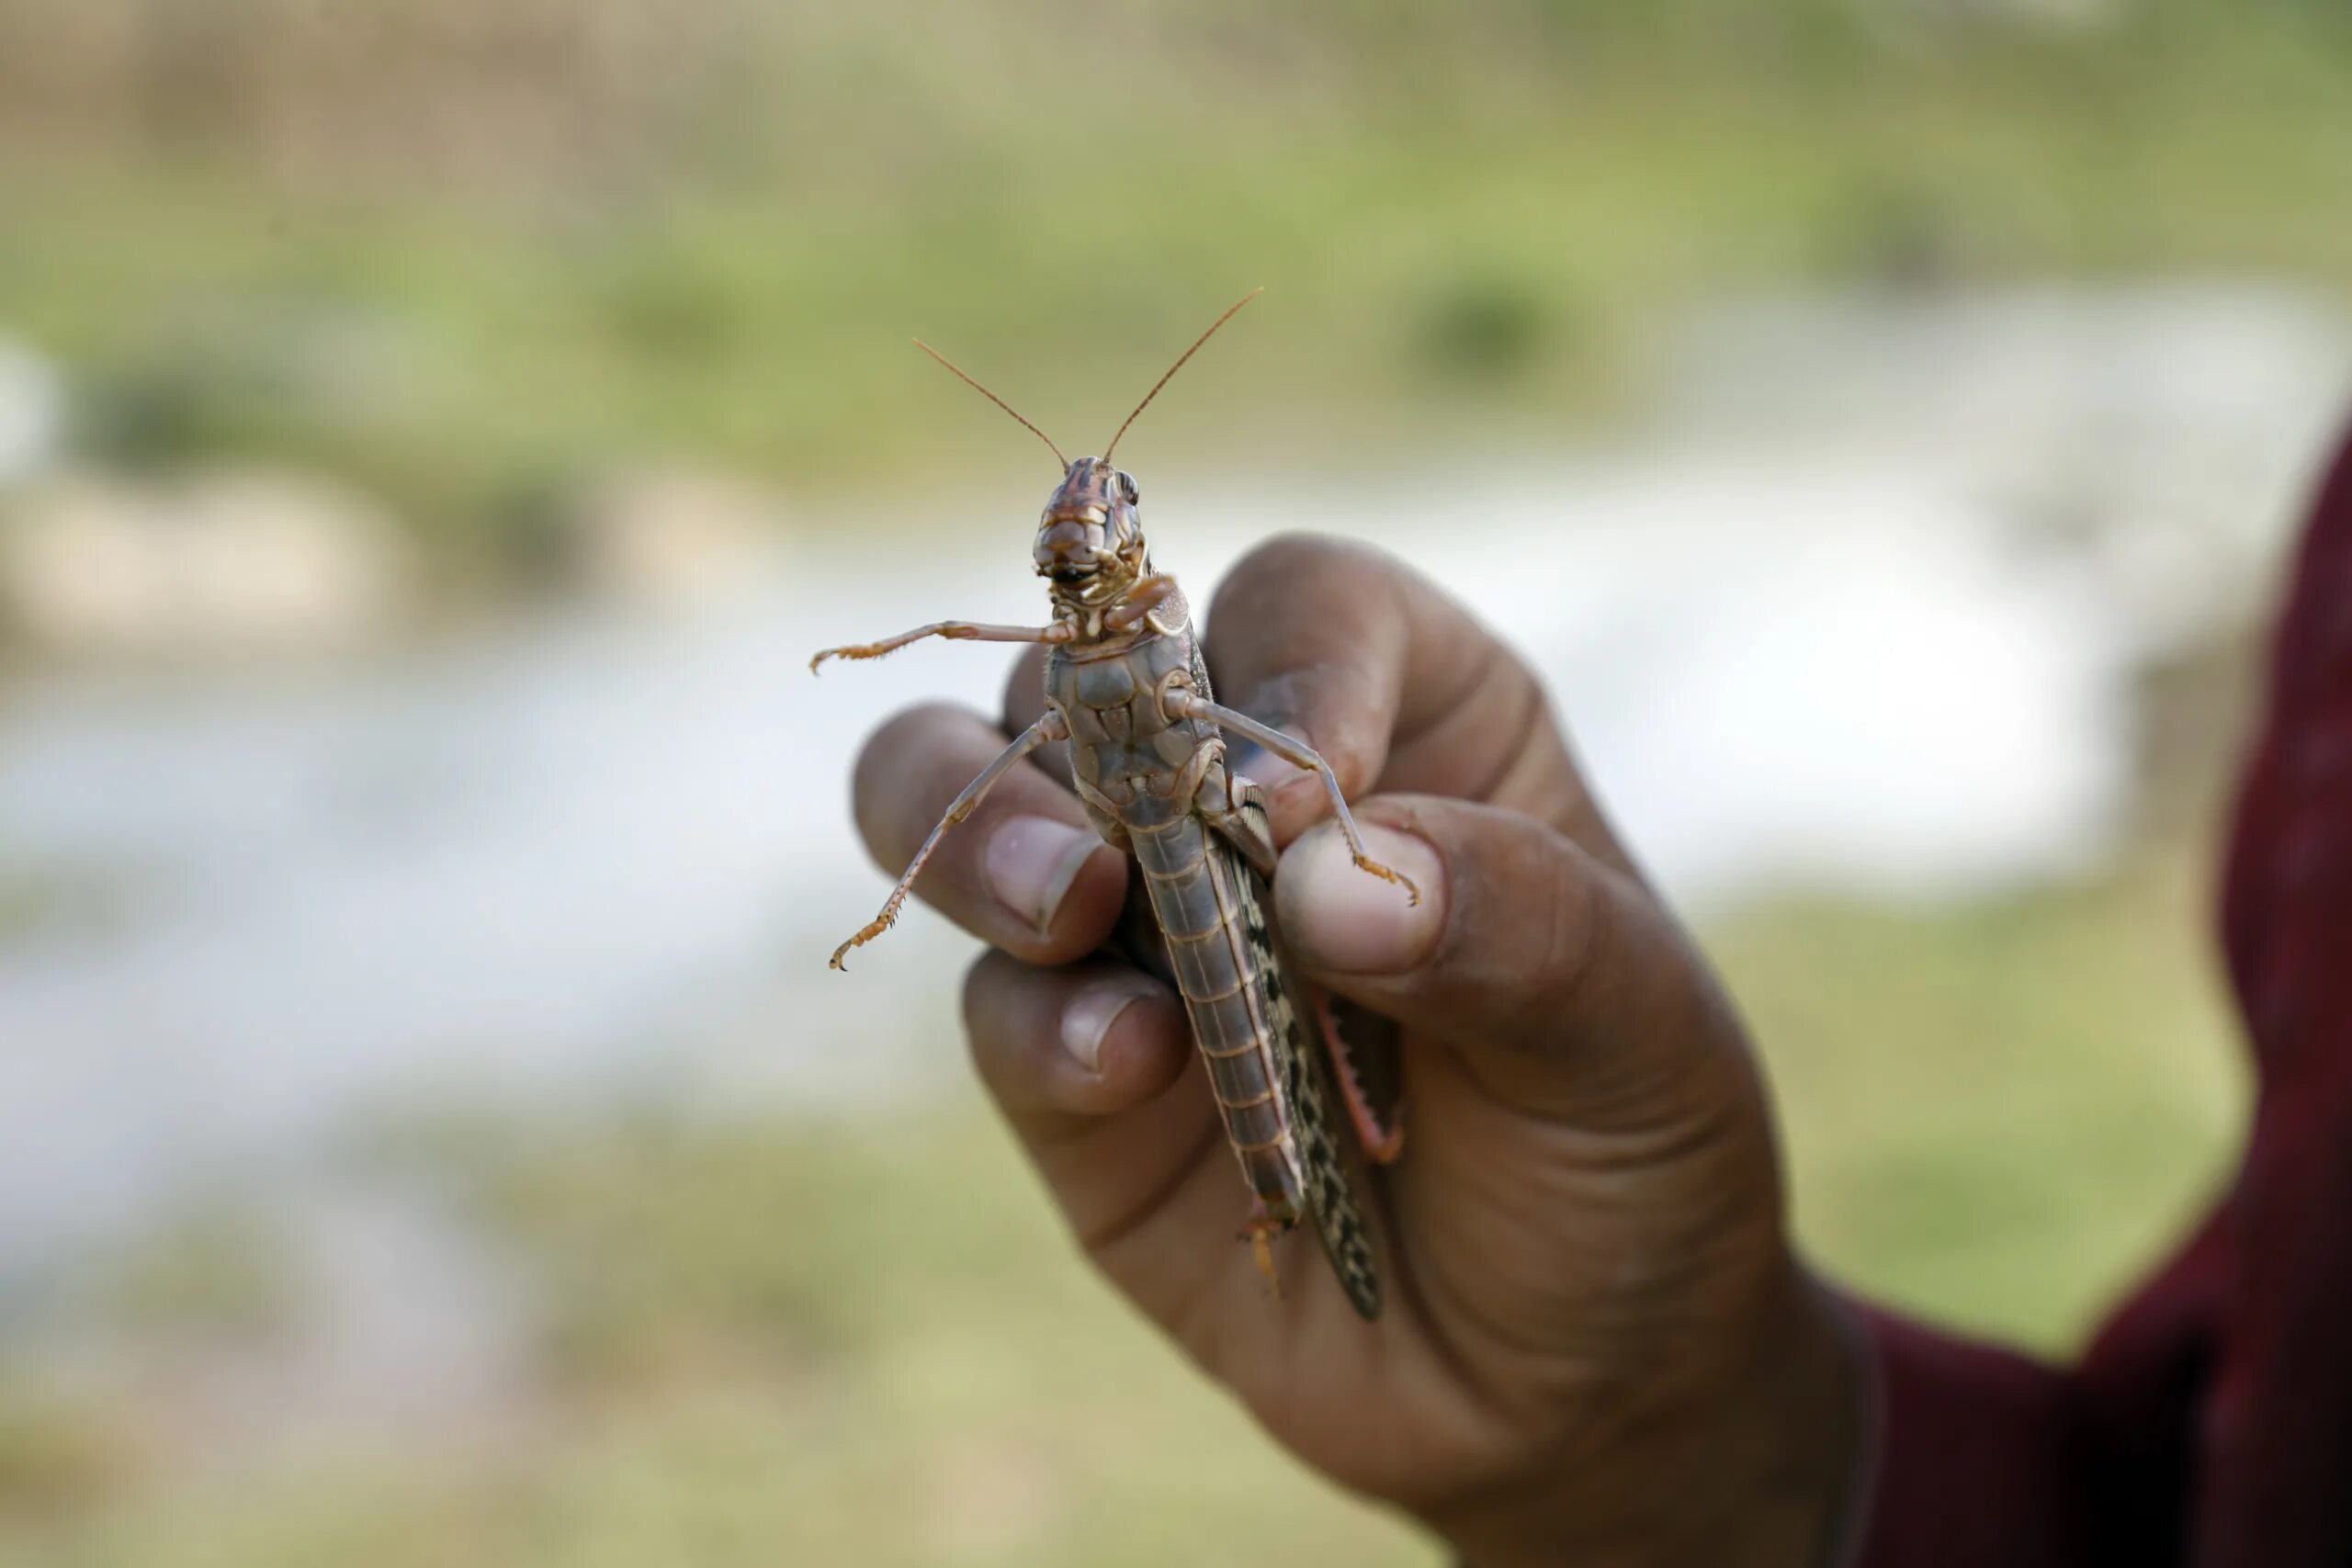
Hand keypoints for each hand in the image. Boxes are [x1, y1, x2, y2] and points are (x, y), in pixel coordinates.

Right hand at [847, 536, 1862, 1566]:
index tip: (1304, 809)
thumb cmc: (1629, 1157)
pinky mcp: (1076, 1074)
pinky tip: (1127, 1070)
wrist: (1572, 1384)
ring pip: (974, 798)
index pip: (1305, 607)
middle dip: (1069, 724)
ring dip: (984, 835)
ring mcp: (1145, 928)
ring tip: (1065, 912)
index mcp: (1413, 723)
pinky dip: (1039, 1025)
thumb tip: (1318, 878)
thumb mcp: (1633, 1034)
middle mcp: (1248, 797)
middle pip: (1091, 671)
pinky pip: (1003, 1009)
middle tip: (1105, 848)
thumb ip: (1507, 927)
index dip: (1288, 668)